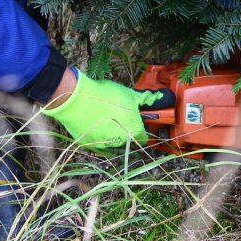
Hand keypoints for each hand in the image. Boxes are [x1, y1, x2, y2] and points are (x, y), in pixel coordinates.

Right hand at [41, 69, 171, 148]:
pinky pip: (99, 144)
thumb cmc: (106, 96)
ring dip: (114, 136)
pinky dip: (100, 137)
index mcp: (134, 132)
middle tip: (122, 118)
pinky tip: (98, 125)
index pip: (145, 138)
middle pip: (129, 141)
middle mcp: (121, 143)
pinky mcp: (90, 146)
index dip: (144, 129)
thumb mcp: (130, 94)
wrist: (77, 99)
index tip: (140, 122)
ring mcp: (104, 146)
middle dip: (128, 132)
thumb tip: (162, 97)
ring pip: (114, 144)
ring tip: (109, 120)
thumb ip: (147, 99)